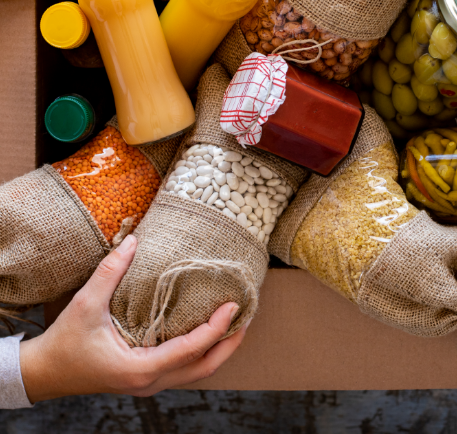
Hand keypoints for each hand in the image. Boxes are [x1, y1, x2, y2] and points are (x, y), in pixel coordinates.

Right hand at [19, 235, 246, 401]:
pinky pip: (182, 368)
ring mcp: (148, 383)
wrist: (45, 373)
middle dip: (228, 344)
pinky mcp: (144, 378)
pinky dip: (200, 351)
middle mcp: (149, 381)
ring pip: (195, 372)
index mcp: (139, 368)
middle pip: (203, 368)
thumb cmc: (64, 342)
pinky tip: (204, 331)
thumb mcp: (86, 304)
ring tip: (233, 324)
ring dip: (217, 349)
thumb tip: (132, 241)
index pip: (190, 350)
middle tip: (245, 318)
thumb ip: (110, 272)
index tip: (233, 306)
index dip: (216, 328)